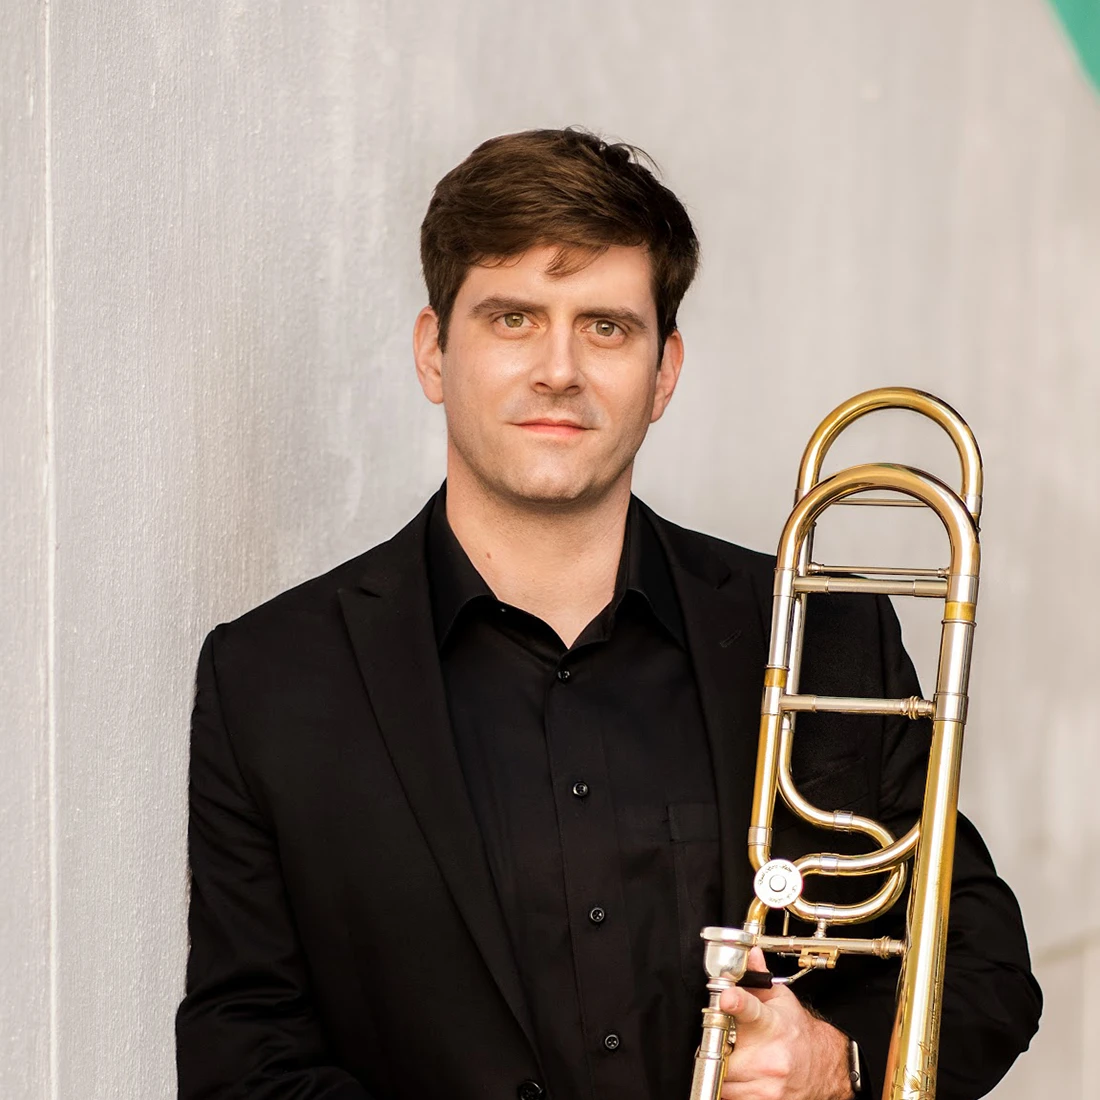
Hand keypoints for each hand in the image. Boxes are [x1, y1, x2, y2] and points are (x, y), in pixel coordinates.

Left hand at [718, 949, 852, 1099]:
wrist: (825, 1067)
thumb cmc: (798, 1032)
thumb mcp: (781, 1000)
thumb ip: (757, 978)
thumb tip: (748, 954)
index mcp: (770, 1024)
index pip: (751, 1010)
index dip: (737, 1002)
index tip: (726, 997)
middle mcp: (770, 1057)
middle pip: (723, 1053)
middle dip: (717, 1048)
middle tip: (722, 1041)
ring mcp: (768, 1085)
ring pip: (724, 1080)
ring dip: (723, 1069)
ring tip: (734, 1058)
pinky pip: (733, 1097)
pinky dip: (732, 1088)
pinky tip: (742, 1077)